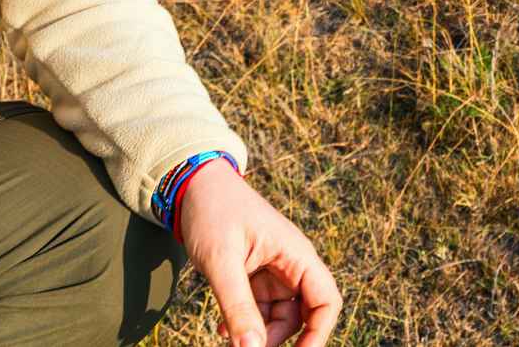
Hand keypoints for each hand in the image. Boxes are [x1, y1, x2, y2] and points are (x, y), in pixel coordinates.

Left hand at [176, 161, 341, 346]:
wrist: (193, 186)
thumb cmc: (213, 212)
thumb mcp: (222, 262)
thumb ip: (238, 307)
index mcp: (296, 254)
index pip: (326, 301)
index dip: (318, 334)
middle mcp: (291, 264)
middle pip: (302, 315)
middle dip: (278, 338)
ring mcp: (274, 272)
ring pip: (279, 317)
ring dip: (258, 334)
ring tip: (226, 336)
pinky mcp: (256, 276)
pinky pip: (259, 310)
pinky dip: (245, 325)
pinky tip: (222, 330)